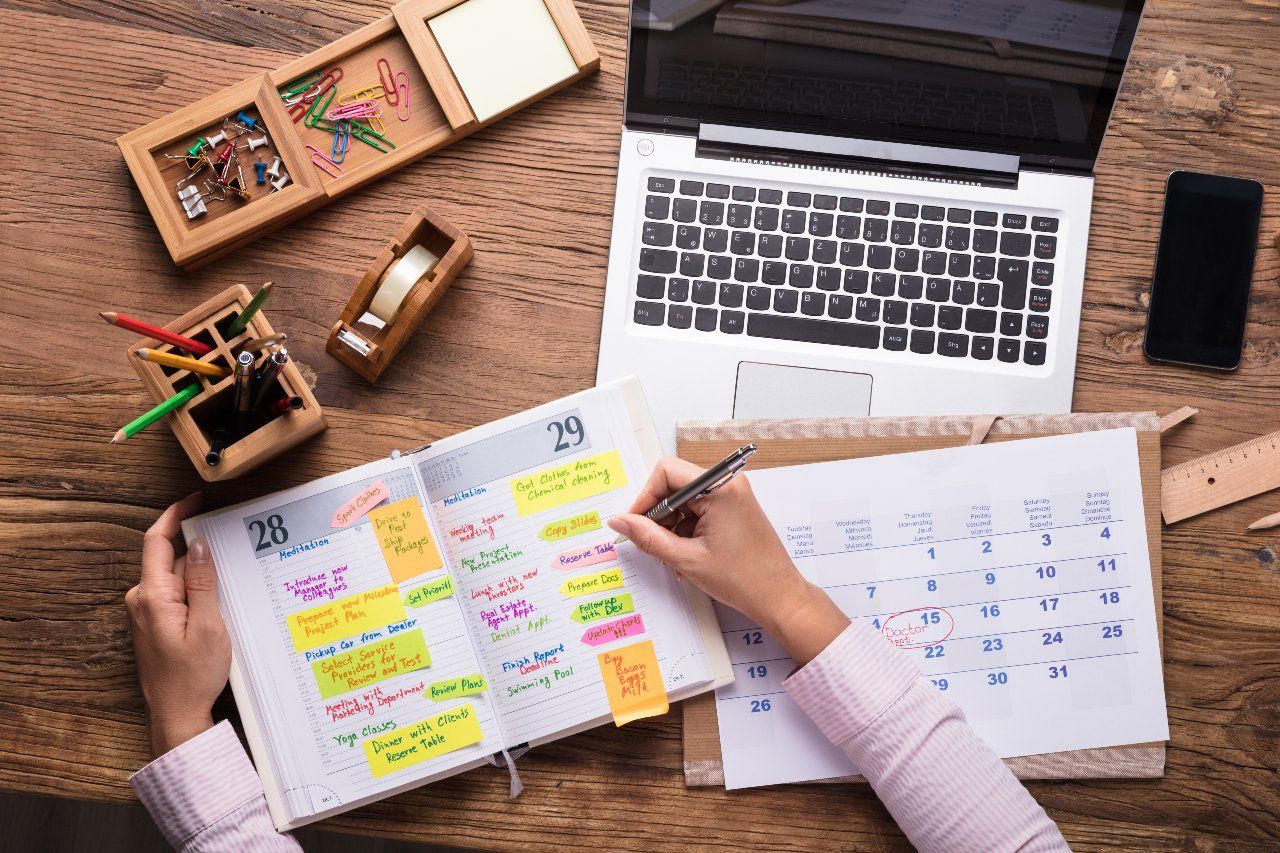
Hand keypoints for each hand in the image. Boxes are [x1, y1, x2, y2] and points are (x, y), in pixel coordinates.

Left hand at [125, 493, 231, 756]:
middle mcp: (141, 601)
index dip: (175, 515)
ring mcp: (145, 614)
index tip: (194, 499)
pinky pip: (174, 596)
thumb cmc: (193, 676)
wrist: (177, 715)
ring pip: (174, 579)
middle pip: (169, 559)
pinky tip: (216, 606)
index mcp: (152, 596)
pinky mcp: (153, 625)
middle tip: (232, 549)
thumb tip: (197, 545)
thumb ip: (202, 582)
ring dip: (199, 576)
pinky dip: (195, 592)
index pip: (156, 541)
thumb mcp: (209, 625)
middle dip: (198, 552)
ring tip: (228, 588)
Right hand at [608, 458, 848, 664]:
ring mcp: (733, 495)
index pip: (666, 472)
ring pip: (684, 498)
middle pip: (674, 483)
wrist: (779, 597)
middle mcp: (728, 483)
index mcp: (720, 488)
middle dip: (658, 513)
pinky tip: (685, 554)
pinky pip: (698, 508)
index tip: (636, 523)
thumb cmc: (743, 579)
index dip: (645, 497)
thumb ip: (648, 537)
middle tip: (651, 543)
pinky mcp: (734, 507)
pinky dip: (685, 528)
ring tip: (673, 556)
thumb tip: (619, 521)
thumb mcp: (687, 559)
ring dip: (671, 525)